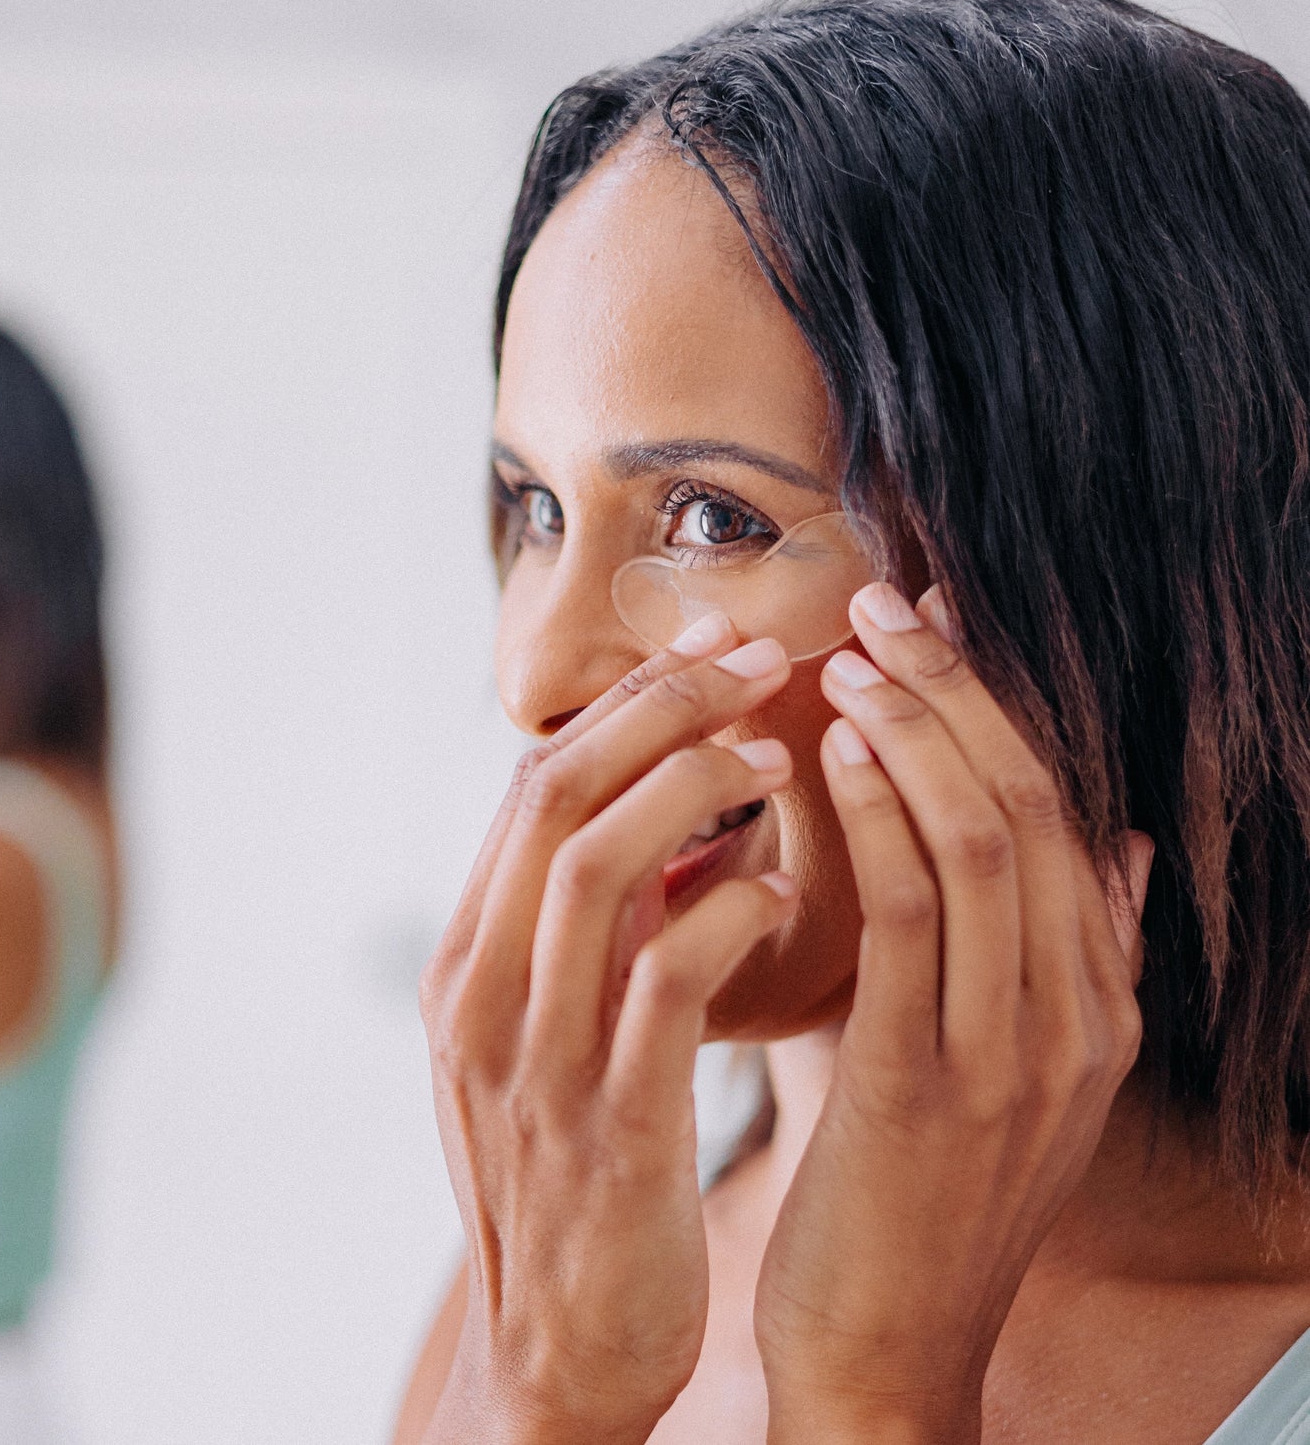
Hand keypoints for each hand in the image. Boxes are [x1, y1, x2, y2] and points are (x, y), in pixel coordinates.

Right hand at [419, 618, 799, 1443]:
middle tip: (752, 658)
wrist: (559, 1352)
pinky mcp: (607, 1124)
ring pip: (596, 868)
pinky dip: (727, 913)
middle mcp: (480, 993)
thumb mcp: (552, 1036)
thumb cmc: (581, 1173)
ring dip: (692, 789)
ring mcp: (534, 1057)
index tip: (707, 648)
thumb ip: (590, 935)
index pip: (532, 788)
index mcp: (467, 962)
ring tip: (776, 756)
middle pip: (552, 797)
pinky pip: (665, 982)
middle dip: (657, 709)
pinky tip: (786, 889)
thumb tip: (679, 818)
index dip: (625, 704)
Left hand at [754, 583, 1150, 1443]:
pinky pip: (916, 921)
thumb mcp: (1014, 1066)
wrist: (886, 1349)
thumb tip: (1118, 847)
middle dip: (960, 687)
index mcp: (1094, 1000)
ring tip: (854, 656)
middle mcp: (1078, 1015)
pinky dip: (881, 821)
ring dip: (920, 731)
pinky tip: (834, 754)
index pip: (1062, 807)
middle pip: (1035, 802)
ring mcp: (1015, 1053)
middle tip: (884, 602)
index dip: (998, 699)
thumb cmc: (917, 1187)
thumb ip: (1067, 955)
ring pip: (989, 842)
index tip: (933, 617)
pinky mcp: (930, 1088)